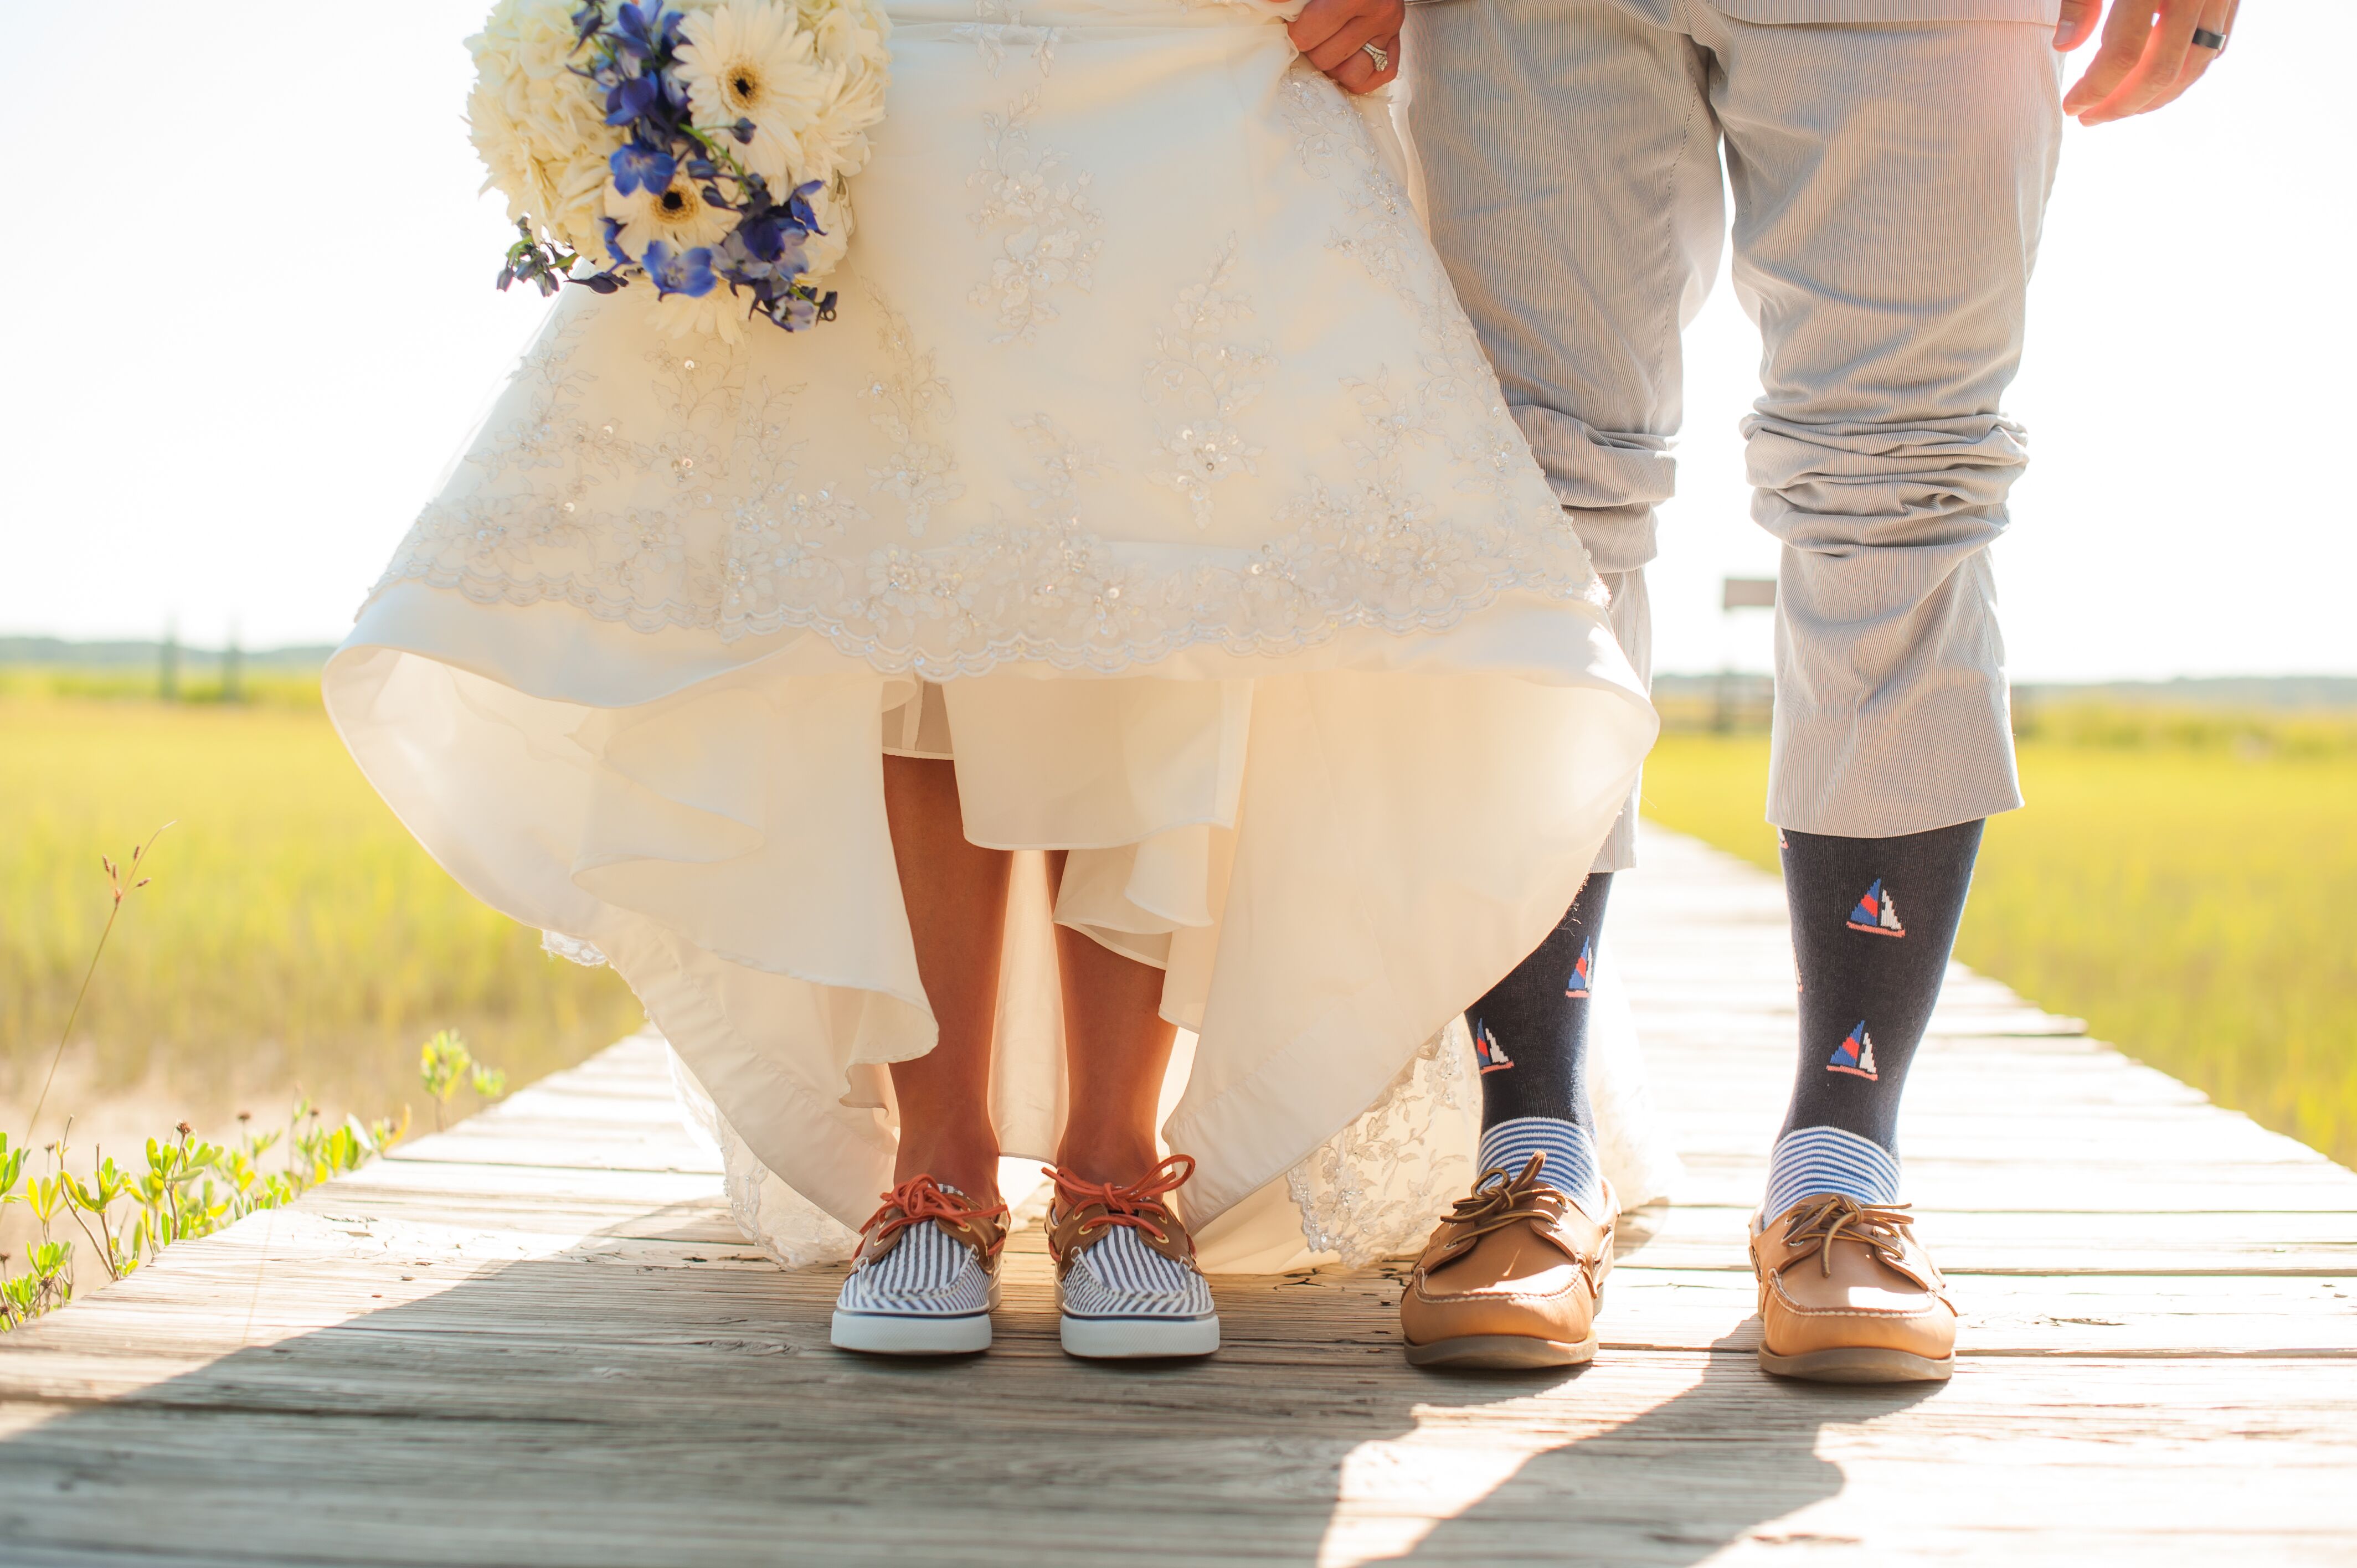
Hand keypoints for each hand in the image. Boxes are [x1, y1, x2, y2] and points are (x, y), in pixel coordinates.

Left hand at [1288, 0, 1402, 95]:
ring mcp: (1390, 31)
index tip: (1293, 24)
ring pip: (1352, 74)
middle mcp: (1380, 13)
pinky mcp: (1395, 44)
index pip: (1310, 32)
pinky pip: (1378, 77)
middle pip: (1327, 57)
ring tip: (1328, 44)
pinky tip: (1345, 59)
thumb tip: (1270, 3)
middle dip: (1313, 48)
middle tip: (1312, 33)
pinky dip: (1358, 75)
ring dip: (1335, 65)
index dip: (1295, 33)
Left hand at [2057, 0, 2237, 124]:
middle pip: (2162, 70)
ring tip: (2118, 107)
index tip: (2072, 106)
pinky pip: (2216, 46)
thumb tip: (2065, 45)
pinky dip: (2184, 73)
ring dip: (2155, 97)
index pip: (2125, 53)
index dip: (2095, 88)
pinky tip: (2151, 83)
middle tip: (2090, 119)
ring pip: (2195, 64)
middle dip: (2122, 105)